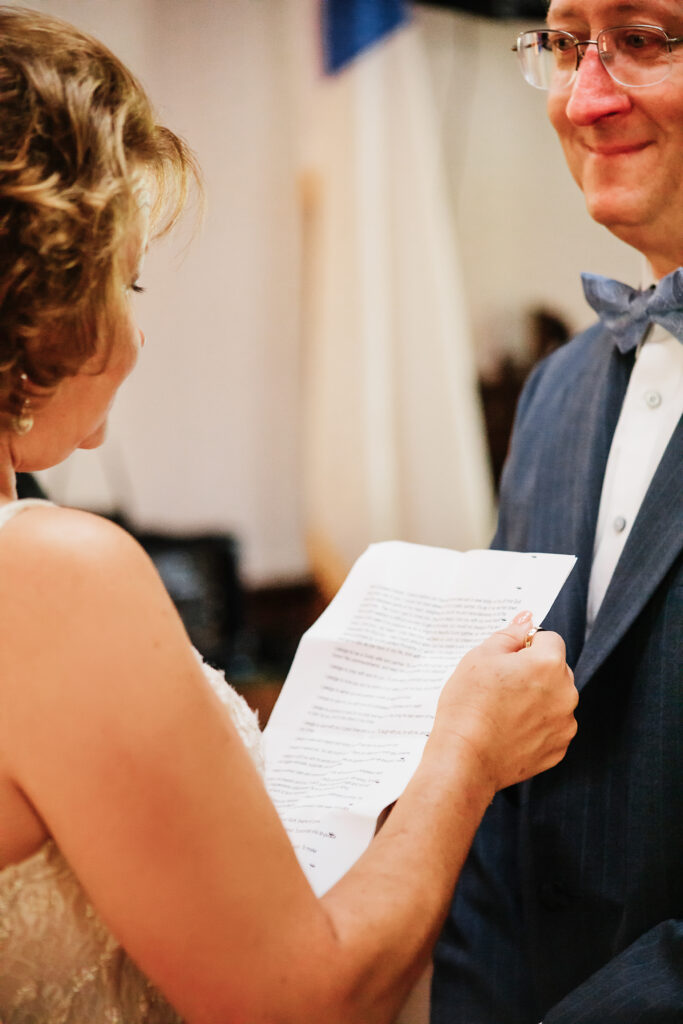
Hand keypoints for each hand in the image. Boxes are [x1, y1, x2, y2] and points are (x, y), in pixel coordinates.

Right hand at [433, 611, 577, 791]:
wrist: (465, 758)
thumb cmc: (469, 705)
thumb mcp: (480, 656)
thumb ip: (508, 634)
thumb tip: (525, 620)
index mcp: (549, 663)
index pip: (548, 639)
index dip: (525, 646)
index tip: (506, 660)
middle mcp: (566, 693)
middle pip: (555, 669)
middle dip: (534, 672)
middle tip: (501, 686)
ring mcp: (565, 724)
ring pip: (554, 699)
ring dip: (537, 699)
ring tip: (503, 711)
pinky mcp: (558, 749)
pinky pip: (551, 727)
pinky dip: (536, 726)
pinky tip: (510, 730)